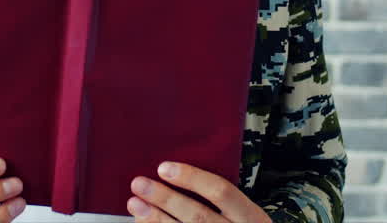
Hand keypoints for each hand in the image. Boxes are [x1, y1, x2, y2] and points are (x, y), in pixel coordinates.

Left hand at [127, 162, 268, 222]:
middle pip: (198, 215)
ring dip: (155, 219)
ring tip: (135, 204)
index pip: (221, 191)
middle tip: (139, 183)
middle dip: (165, 198)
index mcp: (251, 216)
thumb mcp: (242, 213)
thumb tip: (173, 173)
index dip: (192, 178)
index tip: (164, 168)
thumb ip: (218, 196)